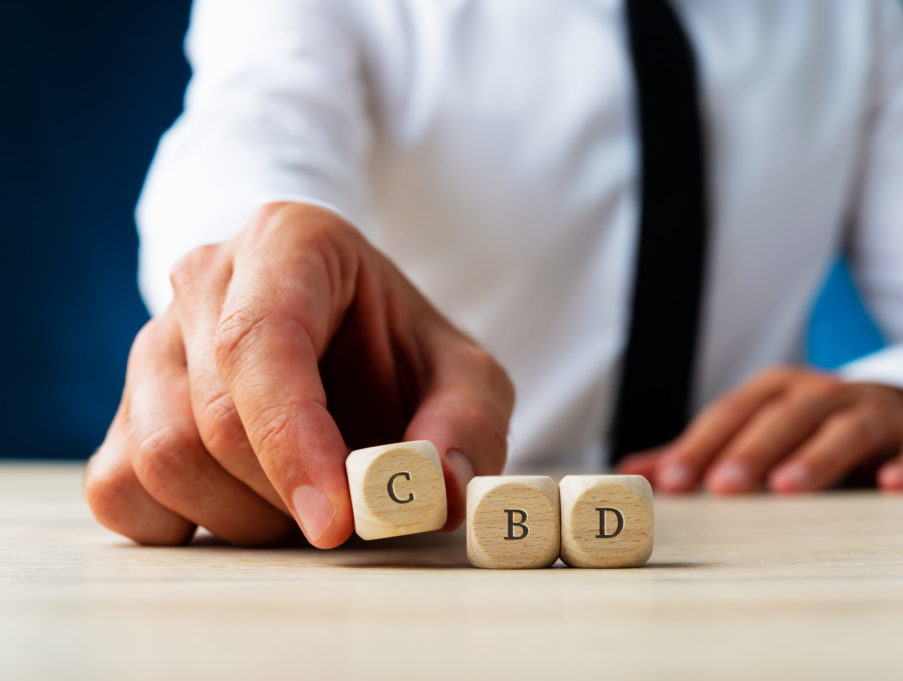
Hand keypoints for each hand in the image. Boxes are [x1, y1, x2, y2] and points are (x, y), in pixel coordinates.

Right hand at [85, 202, 513, 546]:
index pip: (262, 342)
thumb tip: (439, 491)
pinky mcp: (124, 408)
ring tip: (306, 500)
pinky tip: (249, 504)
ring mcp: (151, 344)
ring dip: (245, 515)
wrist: (343, 335)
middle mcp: (203, 281)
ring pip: (162, 460)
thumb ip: (466, 424)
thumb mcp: (463, 374)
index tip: (339, 519)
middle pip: (212, 417)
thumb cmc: (398, 350)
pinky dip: (187, 524)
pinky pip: (120, 490)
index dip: (295, 440)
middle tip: (348, 515)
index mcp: (288, 241)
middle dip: (286, 494)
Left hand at [617, 366, 902, 493]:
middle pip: (784, 418)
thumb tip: (628, 470)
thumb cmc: (810, 426)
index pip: (732, 415)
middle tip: (723, 488)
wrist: (901, 405)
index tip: (671, 482)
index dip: (701, 446)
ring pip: (844, 430)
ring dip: (817, 457)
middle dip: (751, 451)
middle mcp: (822, 395)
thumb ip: (698, 452)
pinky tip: (892, 485)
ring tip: (788, 488)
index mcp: (776, 391)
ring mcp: (874, 413)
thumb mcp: (755, 428)